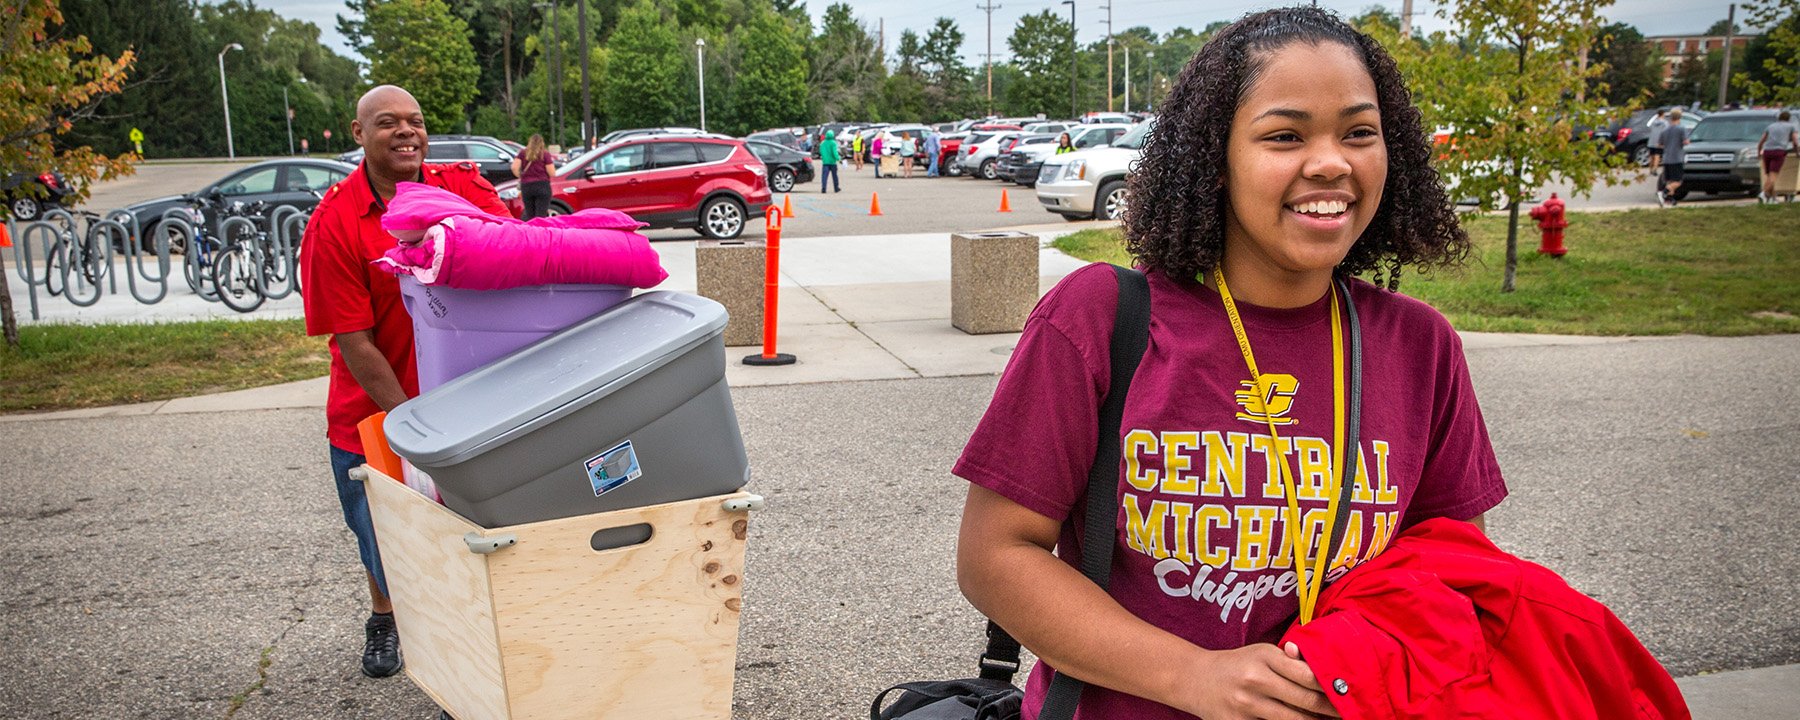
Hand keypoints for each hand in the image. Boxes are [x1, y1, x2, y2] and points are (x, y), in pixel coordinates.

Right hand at [1178, 643, 1341, 719]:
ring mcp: (1246, 705)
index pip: (1309, 675)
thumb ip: (1290, 659)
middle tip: (1349, 714)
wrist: (1193, 678)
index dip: (1332, 687)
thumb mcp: (1261, 652)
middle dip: (1332, 711)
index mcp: (1264, 656)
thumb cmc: (1236, 665)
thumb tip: (1323, 669)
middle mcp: (1255, 680)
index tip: (1348, 693)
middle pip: (1306, 701)